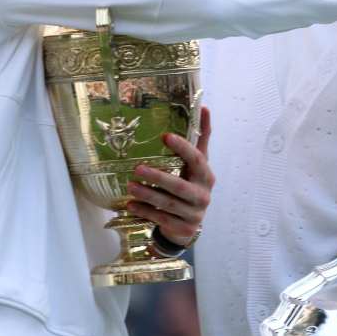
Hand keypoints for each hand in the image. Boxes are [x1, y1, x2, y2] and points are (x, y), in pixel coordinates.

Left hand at [126, 107, 213, 245]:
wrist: (190, 223)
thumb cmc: (191, 185)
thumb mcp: (197, 164)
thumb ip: (200, 138)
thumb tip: (204, 107)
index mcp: (206, 176)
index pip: (197, 160)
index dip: (183, 148)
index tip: (165, 136)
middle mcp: (203, 195)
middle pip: (179, 186)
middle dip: (158, 177)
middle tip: (137, 168)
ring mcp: (194, 214)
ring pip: (168, 204)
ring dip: (147, 194)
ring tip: (130, 186)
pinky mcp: (183, 228)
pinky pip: (161, 219)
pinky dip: (145, 211)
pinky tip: (131, 204)